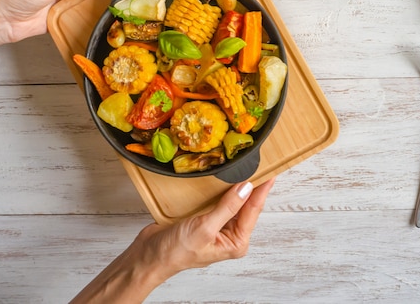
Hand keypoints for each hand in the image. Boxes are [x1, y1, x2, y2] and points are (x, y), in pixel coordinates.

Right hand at [70, 178, 275, 302]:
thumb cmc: (176, 250)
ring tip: (247, 165)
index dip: (262, 189)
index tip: (271, 172)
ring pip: (232, 200)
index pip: (253, 210)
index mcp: (236, 242)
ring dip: (236, 184)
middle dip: (251, 185)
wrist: (148, 255)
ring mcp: (217, 225)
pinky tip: (224, 175)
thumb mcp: (205, 228)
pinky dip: (221, 188)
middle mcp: (230, 234)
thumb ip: (227, 208)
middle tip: (261, 163)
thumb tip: (246, 188)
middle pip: (245, 204)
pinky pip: (217, 199)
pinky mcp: (205, 217)